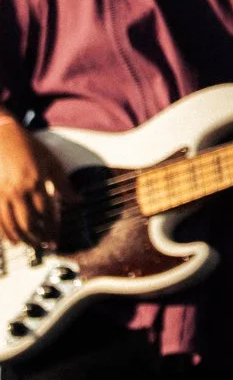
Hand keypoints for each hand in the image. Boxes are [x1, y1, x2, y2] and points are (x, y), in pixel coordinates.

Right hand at [0, 121, 72, 247]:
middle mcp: (18, 191)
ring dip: (20, 238)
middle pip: (28, 223)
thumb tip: (78, 201)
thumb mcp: (50, 161)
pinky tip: (8, 239)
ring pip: (10, 224)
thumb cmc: (27, 145)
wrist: (0, 133)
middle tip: (44, 246)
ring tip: (29, 245)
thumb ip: (63, 184)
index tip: (56, 240)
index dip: (51, 230)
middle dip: (37, 238)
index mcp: (36, 183)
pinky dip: (2, 231)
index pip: (46, 214)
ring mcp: (1, 193)